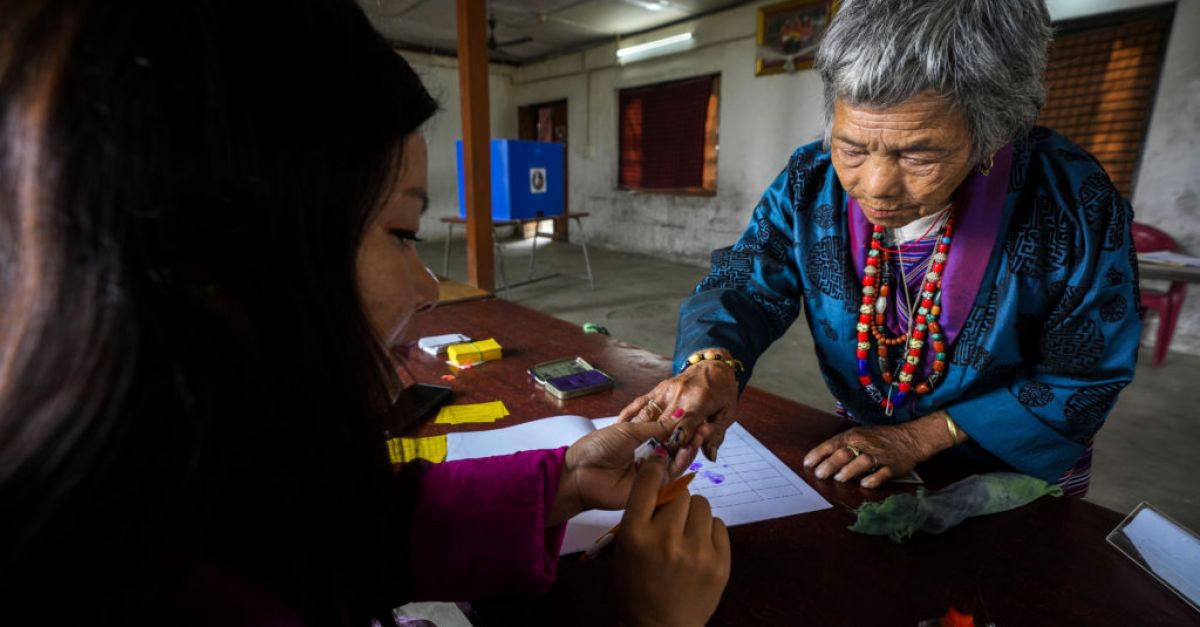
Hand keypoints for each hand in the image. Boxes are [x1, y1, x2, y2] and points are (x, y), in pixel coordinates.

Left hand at [549, 420, 699, 525]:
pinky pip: (670, 478)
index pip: (668, 434)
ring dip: (689, 449)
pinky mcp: (652, 490)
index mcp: (642, 441)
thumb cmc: (598, 447)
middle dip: (691, 437)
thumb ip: (657, 427)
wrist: (580, 472)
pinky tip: (687, 451)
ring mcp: (651, 474)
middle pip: (676, 448)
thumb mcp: (630, 430)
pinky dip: (680, 464)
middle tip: (705, 426)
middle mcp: (649, 457)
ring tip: (699, 435)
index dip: (683, 426)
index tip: (698, 416)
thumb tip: (681, 414)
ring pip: (676, 462)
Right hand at [615, 451, 729, 626]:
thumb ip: (641, 516)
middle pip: (681, 493)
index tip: (660, 462)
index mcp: (636, 535)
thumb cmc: (636, 586)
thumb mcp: (626, 549)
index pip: (648, 484)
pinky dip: (709, 531)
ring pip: (702, 505)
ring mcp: (696, 552)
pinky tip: (699, 546)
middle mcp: (666, 540)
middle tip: (673, 516)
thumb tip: (662, 479)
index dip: (655, 468)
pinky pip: (719, 526)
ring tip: (687, 532)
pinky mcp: (720, 563)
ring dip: (694, 514)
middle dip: (677, 501)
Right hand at [616, 358, 738, 461]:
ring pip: (647, 415)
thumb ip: (716, 435)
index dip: (677, 444)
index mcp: (699, 402)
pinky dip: (628, 414)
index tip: (669, 458)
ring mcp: (665, 391)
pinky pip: (639, 402)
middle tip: (648, 461)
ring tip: (629, 451)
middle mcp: (679, 396)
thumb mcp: (728, 413)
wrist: (713, 364)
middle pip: (662, 425)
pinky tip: (619, 426)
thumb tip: (710, 456)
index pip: (685, 427)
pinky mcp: (657, 389)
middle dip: (656, 444)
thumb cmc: (723, 391)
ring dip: (638, 433)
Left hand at [802, 411, 961, 487]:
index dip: (818, 454)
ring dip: (849, 471)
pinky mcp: (893, 466)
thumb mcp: (859, 435)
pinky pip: (883, 473)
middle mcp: (865, 444)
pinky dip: (874, 478)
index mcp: (854, 436)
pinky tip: (865, 484)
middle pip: (844, 453)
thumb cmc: (879, 438)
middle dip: (830, 464)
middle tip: (819, 475)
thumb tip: (821, 459)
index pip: (832, 444)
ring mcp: (879, 455)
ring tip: (838, 479)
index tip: (807, 464)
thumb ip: (842, 445)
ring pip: (862, 462)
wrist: (910, 438)